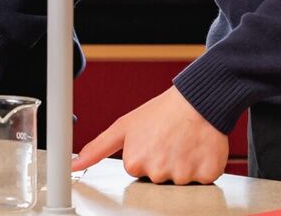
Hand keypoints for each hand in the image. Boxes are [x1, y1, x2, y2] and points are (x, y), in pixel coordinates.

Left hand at [72, 87, 227, 184]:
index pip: (138, 172)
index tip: (152, 141)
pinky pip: (204, 180)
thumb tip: (74, 164)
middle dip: (164, 163)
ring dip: (184, 165)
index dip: (146, 156)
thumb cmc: (161, 112)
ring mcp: (182, 176)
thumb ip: (97, 148)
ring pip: (181, 181)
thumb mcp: (124, 127)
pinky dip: (204, 166)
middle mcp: (157, 173)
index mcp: (134, 164)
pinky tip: (198, 149)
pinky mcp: (206, 175)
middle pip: (159, 179)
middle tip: (168, 141)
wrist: (196, 100)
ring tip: (183, 143)